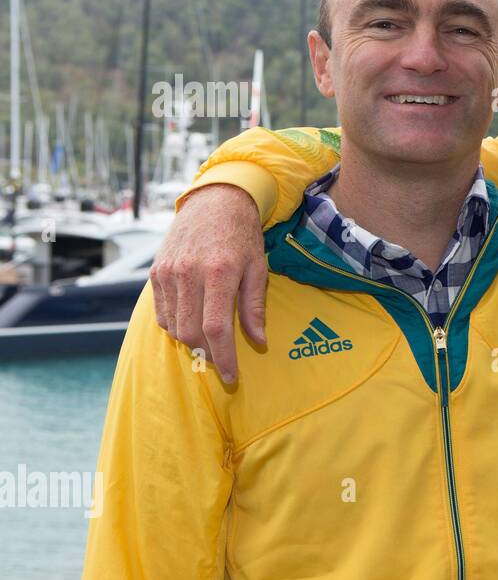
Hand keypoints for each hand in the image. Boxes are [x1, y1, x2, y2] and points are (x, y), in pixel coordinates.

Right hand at [149, 184, 266, 383]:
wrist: (215, 202)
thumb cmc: (242, 236)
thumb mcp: (258, 268)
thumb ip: (254, 307)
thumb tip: (259, 342)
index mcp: (219, 272)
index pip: (216, 328)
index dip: (224, 358)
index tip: (233, 376)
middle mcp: (188, 273)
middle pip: (191, 332)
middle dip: (207, 354)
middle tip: (223, 362)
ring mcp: (168, 273)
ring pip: (173, 326)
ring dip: (191, 342)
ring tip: (210, 343)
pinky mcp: (155, 272)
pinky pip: (162, 313)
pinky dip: (176, 326)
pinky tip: (193, 324)